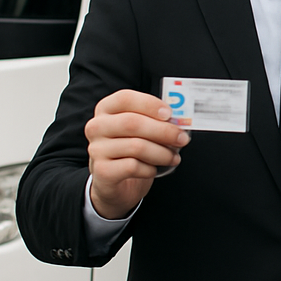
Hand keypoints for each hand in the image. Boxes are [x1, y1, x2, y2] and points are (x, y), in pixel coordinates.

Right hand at [85, 89, 189, 218]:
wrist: (114, 181)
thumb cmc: (132, 150)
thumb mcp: (142, 130)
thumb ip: (157, 120)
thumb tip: (181, 119)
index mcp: (107, 109)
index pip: (125, 98)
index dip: (150, 104)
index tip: (170, 114)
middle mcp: (97, 126)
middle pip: (132, 123)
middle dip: (164, 131)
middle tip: (183, 139)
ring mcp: (97, 149)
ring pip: (136, 147)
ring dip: (162, 153)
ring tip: (174, 158)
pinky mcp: (102, 171)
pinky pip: (133, 167)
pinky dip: (150, 169)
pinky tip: (154, 169)